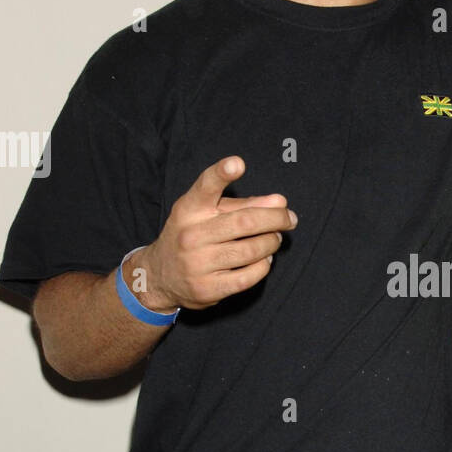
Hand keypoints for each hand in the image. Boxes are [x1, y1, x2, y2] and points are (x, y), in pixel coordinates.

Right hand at [128, 157, 296, 311]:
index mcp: (189, 209)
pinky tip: (264, 259)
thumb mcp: (207, 213)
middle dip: (276, 218)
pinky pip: (249, 276)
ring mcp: (197, 263)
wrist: (161, 277)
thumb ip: (244, 204)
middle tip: (289, 218)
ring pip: (251, 250)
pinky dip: (264, 266)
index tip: (238, 163)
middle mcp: (191, 234)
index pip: (205, 187)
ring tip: (275, 238)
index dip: (221, 173)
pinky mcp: (208, 288)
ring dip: (272, 242)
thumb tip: (280, 201)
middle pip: (244, 222)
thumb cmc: (193, 236)